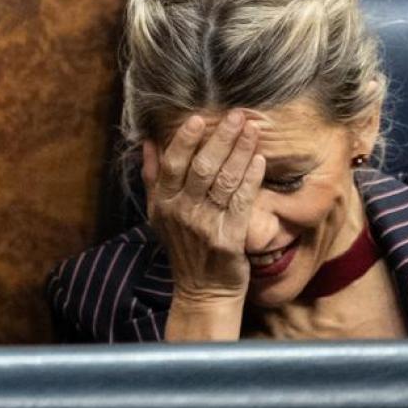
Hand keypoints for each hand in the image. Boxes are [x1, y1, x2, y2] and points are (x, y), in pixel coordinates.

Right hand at [142, 112, 264, 337]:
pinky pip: (242, 202)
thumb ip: (152, 177)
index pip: (173, 165)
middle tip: (236, 115)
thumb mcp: (158, 214)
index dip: (185, 140)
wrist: (202, 291)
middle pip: (202, 167)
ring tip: (252, 130)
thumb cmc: (184, 248)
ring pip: (224, 180)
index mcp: (163, 204)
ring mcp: (205, 226)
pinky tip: (259, 160)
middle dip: (221, 138)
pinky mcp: (229, 238)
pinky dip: (250, 179)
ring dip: (240, 152)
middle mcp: (182, 213)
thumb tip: (147, 142)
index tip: (199, 118)